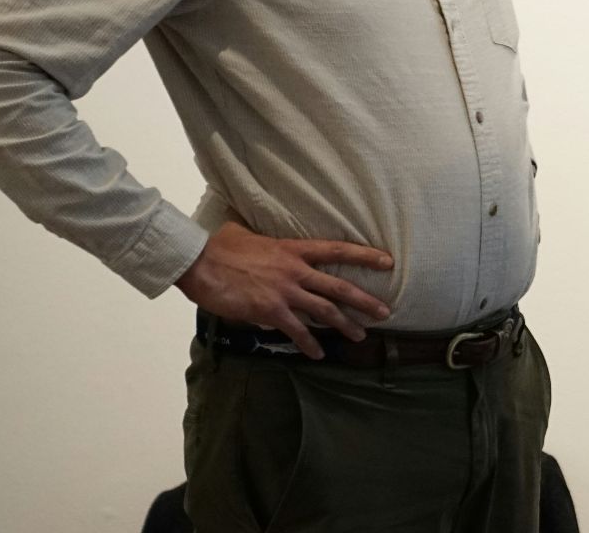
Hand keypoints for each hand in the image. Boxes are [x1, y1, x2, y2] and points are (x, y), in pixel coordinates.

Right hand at [175, 221, 394, 358]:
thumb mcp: (247, 234)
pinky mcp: (270, 311)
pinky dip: (309, 344)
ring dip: (344, 325)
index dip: (364, 255)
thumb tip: (257, 239)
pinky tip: (318, 354)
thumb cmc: (220, 247)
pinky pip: (297, 331)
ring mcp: (284, 292)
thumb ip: (262, 240)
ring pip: (324, 311)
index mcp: (294, 249)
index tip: (388, 261)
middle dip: (364, 300)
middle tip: (385, 312)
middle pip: (338, 286)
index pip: (337, 250)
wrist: (200, 263)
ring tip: (360, 337)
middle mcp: (295, 270)